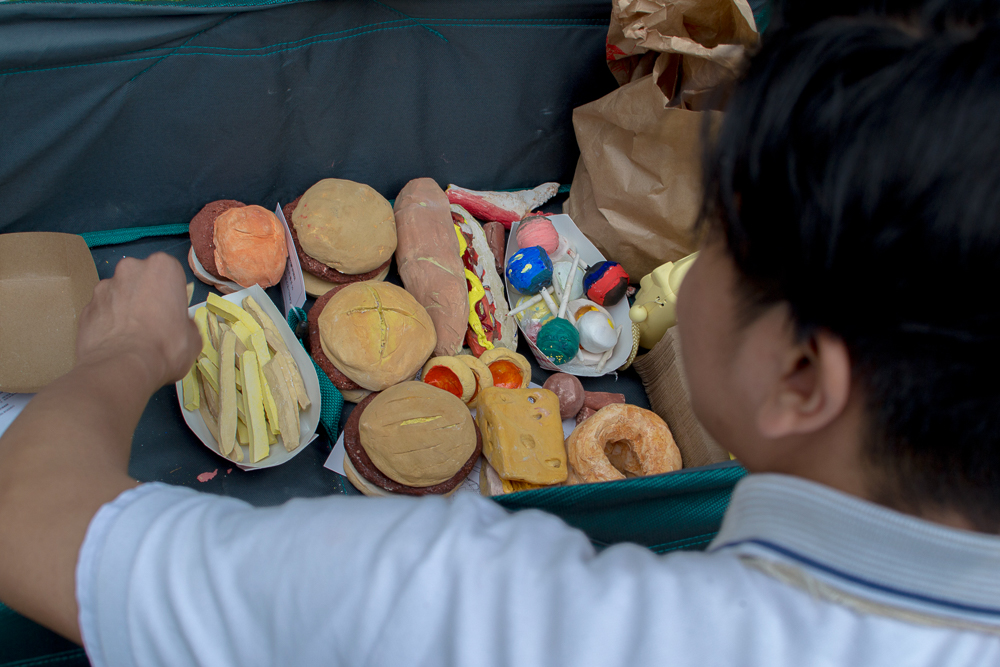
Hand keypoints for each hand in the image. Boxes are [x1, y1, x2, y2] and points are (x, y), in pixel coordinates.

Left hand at [76, 253, 200, 387]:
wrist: (122, 367)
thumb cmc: (167, 347)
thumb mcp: (193, 337)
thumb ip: (185, 322)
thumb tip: (179, 326)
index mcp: (162, 267)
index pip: (170, 273)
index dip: (171, 294)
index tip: (171, 312)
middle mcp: (131, 269)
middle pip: (140, 279)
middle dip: (144, 295)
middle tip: (151, 323)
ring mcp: (104, 287)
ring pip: (118, 294)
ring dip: (123, 308)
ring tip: (129, 336)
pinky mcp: (85, 307)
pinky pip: (101, 312)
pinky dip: (107, 323)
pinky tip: (114, 343)